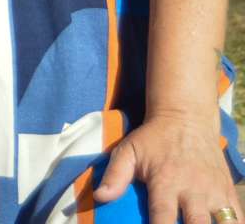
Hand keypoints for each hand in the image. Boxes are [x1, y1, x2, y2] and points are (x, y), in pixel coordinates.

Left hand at [94, 113, 241, 222]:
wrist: (187, 118)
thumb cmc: (154, 139)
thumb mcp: (128, 151)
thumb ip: (115, 175)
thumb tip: (100, 197)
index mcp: (166, 182)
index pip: (163, 217)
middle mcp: (194, 190)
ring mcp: (215, 192)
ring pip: (225, 223)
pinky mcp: (229, 192)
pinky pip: (238, 218)